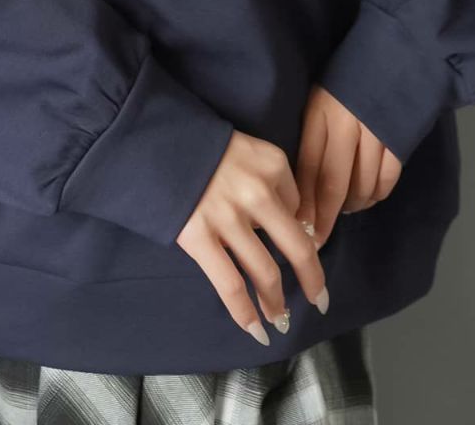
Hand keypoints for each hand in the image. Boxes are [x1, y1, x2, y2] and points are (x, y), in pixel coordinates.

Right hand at [175, 129, 328, 344]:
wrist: (155, 144)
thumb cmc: (204, 147)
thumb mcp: (249, 149)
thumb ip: (271, 181)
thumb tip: (292, 224)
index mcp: (273, 165)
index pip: (298, 206)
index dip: (300, 230)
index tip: (299, 248)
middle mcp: (258, 192)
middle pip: (297, 247)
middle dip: (313, 279)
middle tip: (319, 299)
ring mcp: (229, 218)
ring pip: (266, 272)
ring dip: (276, 302)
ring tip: (281, 320)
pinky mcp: (200, 238)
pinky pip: (231, 285)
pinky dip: (245, 313)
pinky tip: (255, 330)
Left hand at [293, 85, 402, 247]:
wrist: (401, 48)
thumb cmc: (352, 74)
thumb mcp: (322, 96)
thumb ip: (312, 133)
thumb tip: (296, 180)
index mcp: (322, 112)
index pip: (306, 167)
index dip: (301, 202)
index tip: (295, 227)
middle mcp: (347, 124)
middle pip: (332, 184)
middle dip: (323, 218)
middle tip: (316, 240)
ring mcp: (376, 132)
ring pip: (361, 186)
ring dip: (350, 207)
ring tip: (343, 211)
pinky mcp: (401, 138)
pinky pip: (387, 180)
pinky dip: (376, 196)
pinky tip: (367, 198)